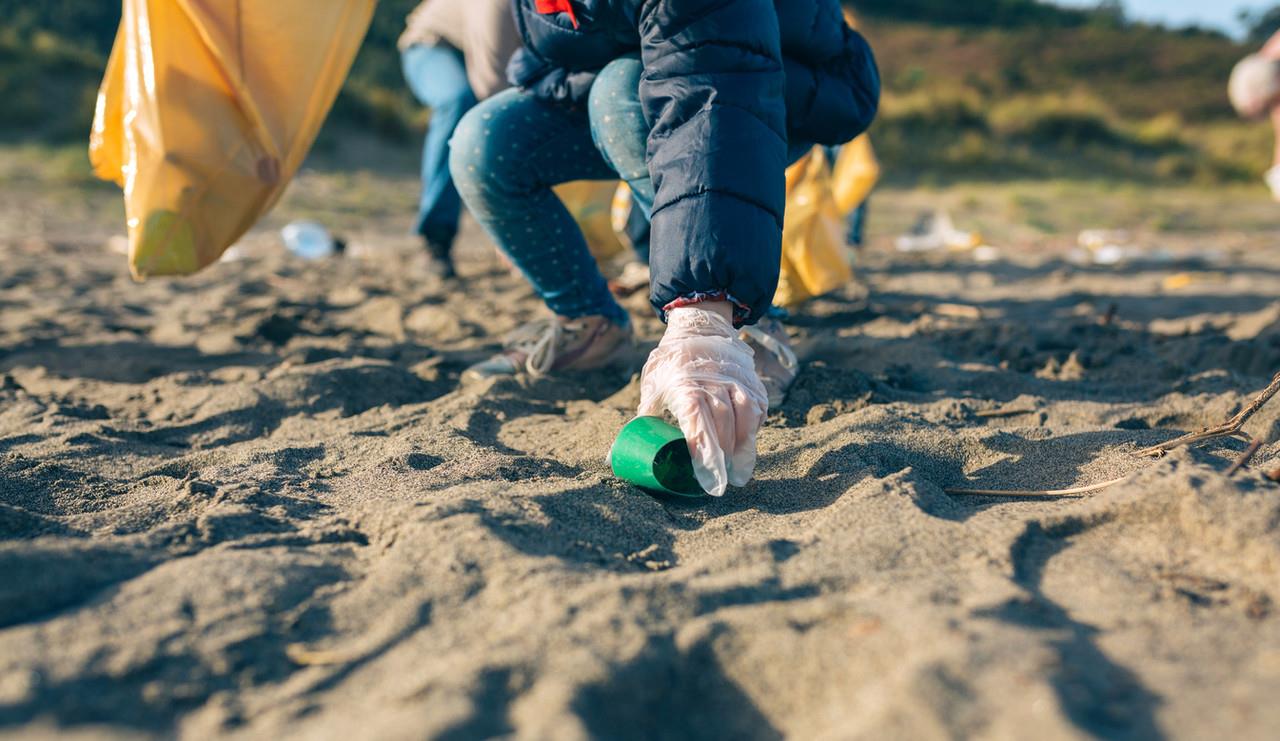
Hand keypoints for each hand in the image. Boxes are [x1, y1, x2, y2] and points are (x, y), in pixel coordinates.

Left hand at [637, 303, 768, 495]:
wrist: (699, 327)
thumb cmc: (671, 363)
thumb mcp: (652, 386)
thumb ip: (641, 419)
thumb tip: (612, 457)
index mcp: (685, 386)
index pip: (696, 422)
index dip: (702, 449)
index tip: (705, 474)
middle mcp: (713, 382)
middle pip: (723, 423)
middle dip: (724, 454)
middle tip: (721, 478)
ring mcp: (735, 379)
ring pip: (746, 414)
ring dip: (743, 442)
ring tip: (738, 465)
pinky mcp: (751, 379)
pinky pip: (759, 406)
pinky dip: (755, 426)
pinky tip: (747, 441)